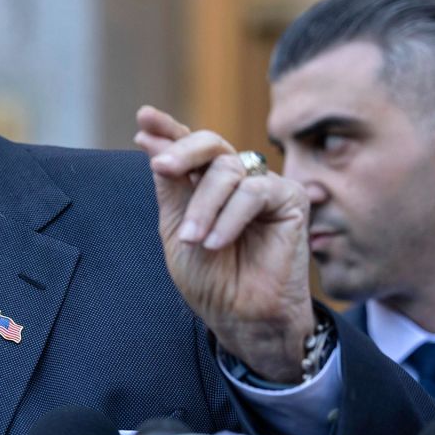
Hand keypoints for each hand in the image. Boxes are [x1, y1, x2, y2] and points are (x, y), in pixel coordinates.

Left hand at [134, 106, 314, 382]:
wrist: (240, 317)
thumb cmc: (209, 279)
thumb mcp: (176, 228)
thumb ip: (169, 186)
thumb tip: (149, 140)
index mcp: (205, 184)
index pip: (188, 148)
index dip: (167, 130)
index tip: (144, 117)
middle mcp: (235, 179)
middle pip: (210, 144)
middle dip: (182, 151)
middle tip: (161, 168)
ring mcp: (263, 186)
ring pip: (227, 171)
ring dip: (204, 207)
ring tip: (194, 241)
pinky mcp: (291, 199)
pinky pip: (254, 192)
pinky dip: (230, 217)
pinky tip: (216, 243)